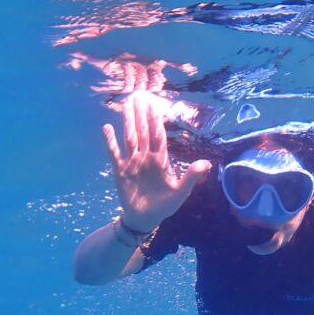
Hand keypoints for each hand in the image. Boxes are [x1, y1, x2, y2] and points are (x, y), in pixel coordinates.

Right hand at [103, 91, 210, 231]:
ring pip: (129, 138)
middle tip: (139, 96)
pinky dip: (110, 141)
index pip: (158, 135)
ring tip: (126, 106)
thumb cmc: (165, 206)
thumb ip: (191, 177)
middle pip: (143, 132)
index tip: (154, 105)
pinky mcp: (120, 171)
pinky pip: (114, 153)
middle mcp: (146, 157)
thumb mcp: (181, 192)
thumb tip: (206, 163)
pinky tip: (107, 128)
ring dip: (128, 122)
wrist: (145, 218)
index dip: (155, 120)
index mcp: (160, 159)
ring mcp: (132, 162)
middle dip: (141, 115)